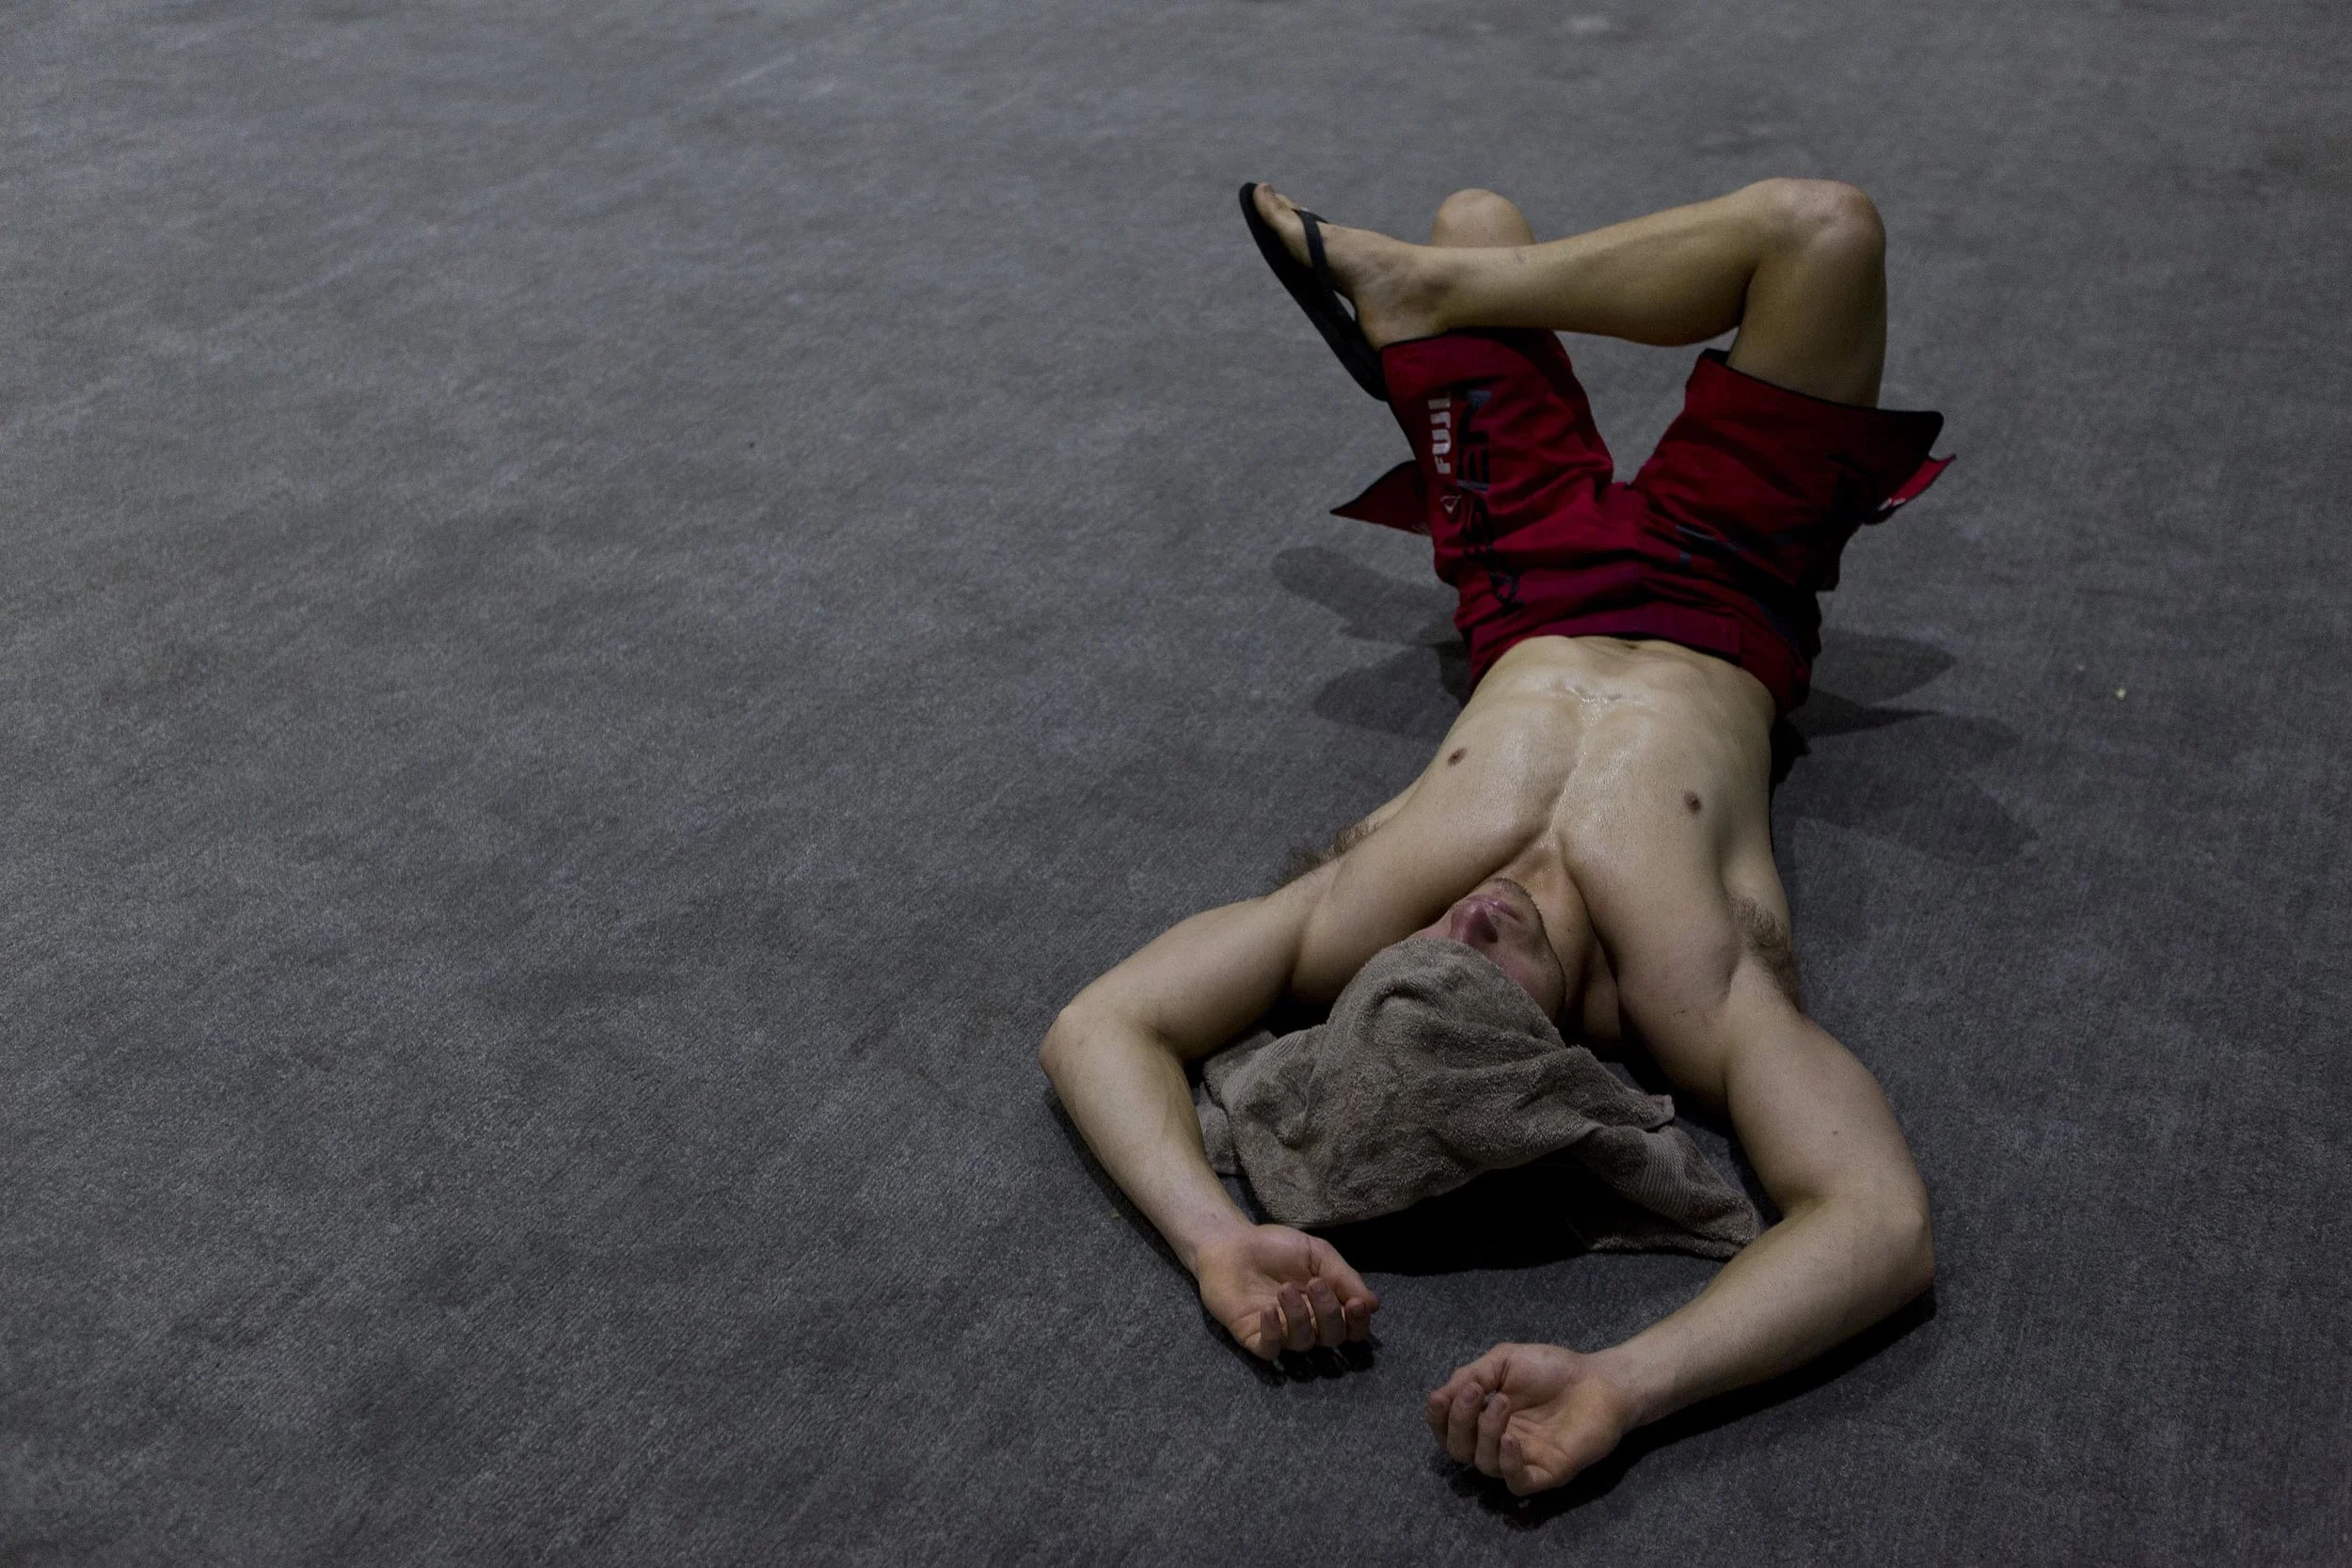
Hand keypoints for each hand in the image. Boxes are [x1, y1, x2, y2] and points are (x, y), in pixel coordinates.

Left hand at [1192, 1224, 1379, 1358]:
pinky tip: (1268, 1309)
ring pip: (1303, 1343)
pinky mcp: (1253, 1336)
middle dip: (1329, 1313)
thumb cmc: (1275, 1247)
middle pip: (1332, 1338)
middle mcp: (1307, 1324)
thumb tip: (1374, 1305)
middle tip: (1315, 1284)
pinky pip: (1270, 1349)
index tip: (1356, 1303)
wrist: (1231, 1243)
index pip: (1352, 1329)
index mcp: (1326, 1305)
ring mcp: (1280, 1333)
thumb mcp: (1316, 1253)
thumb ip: (1344, 1276)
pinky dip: (1273, 1333)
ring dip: (1299, 1317)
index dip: (1359, 1323)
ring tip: (1284, 1289)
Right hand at [1425, 1343, 1641, 1494]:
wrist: (1599, 1381)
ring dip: (1485, 1433)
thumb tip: (1441, 1395)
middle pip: (1458, 1449)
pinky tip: (1511, 1440)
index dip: (1437, 1418)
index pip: (1447, 1428)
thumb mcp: (1504, 1360)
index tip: (1440, 1397)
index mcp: (1483, 1416)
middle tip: (1477, 1393)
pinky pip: (1516, 1483)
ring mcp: (1521, 1459)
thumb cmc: (1553, 1369)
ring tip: (1503, 1403)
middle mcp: (1496, 1441)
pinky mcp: (1546, 1473)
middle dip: (1459, 1422)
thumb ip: (1471, 1374)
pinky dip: (1508, 1464)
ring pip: (1484, 1465)